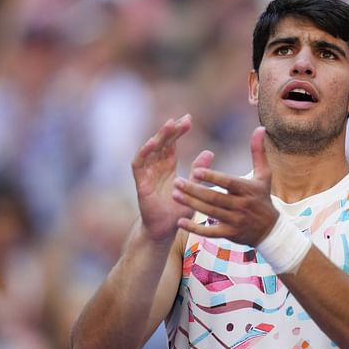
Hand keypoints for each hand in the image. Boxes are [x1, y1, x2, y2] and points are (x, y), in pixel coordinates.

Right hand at [132, 115, 213, 240]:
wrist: (166, 229)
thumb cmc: (178, 210)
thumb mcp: (193, 188)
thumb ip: (199, 171)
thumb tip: (209, 152)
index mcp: (168, 167)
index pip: (172, 144)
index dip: (178, 132)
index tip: (188, 119)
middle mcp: (156, 168)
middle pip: (162, 144)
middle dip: (171, 130)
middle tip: (182, 119)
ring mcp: (147, 174)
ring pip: (150, 150)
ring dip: (159, 137)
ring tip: (169, 125)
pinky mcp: (141, 184)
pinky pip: (139, 165)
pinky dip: (143, 153)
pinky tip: (151, 143)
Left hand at [172, 127, 278, 245]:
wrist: (270, 229)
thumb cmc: (263, 197)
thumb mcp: (264, 175)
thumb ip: (258, 151)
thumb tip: (260, 128)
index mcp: (247, 189)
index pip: (228, 183)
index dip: (213, 178)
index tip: (196, 171)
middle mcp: (241, 205)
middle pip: (215, 198)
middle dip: (194, 190)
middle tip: (176, 182)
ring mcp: (235, 221)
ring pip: (210, 213)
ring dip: (191, 204)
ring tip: (174, 195)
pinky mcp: (230, 234)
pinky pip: (210, 233)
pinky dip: (195, 229)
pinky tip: (180, 222)